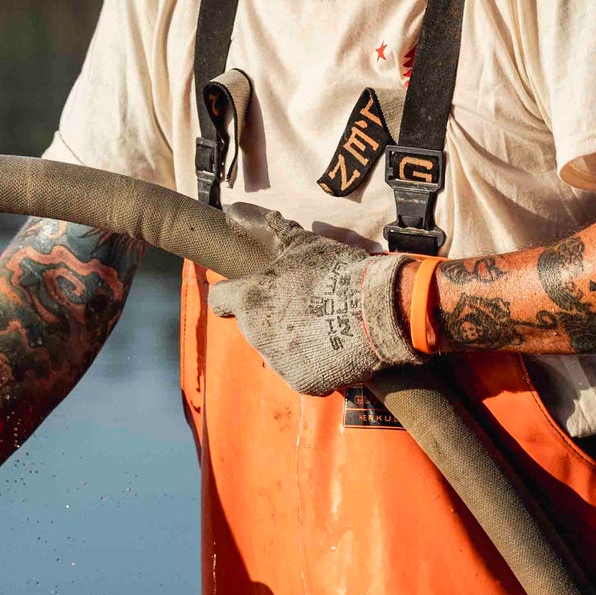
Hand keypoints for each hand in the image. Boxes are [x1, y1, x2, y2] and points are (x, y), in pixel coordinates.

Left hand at [208, 207, 420, 395]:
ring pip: (278, 351)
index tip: (245, 292)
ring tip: (326, 327)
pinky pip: (303, 372)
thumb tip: (246, 212)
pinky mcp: (302, 382)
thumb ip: (276, 231)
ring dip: (295, 341)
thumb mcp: (305, 245)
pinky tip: (337, 349)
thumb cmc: (337, 273)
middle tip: (306, 306)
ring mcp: (278, 361)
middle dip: (273, 318)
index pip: (220, 300)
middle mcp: (256, 334)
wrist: (375, 311)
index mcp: (251, 300)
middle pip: (254, 326)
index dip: (231, 295)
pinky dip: (317, 364)